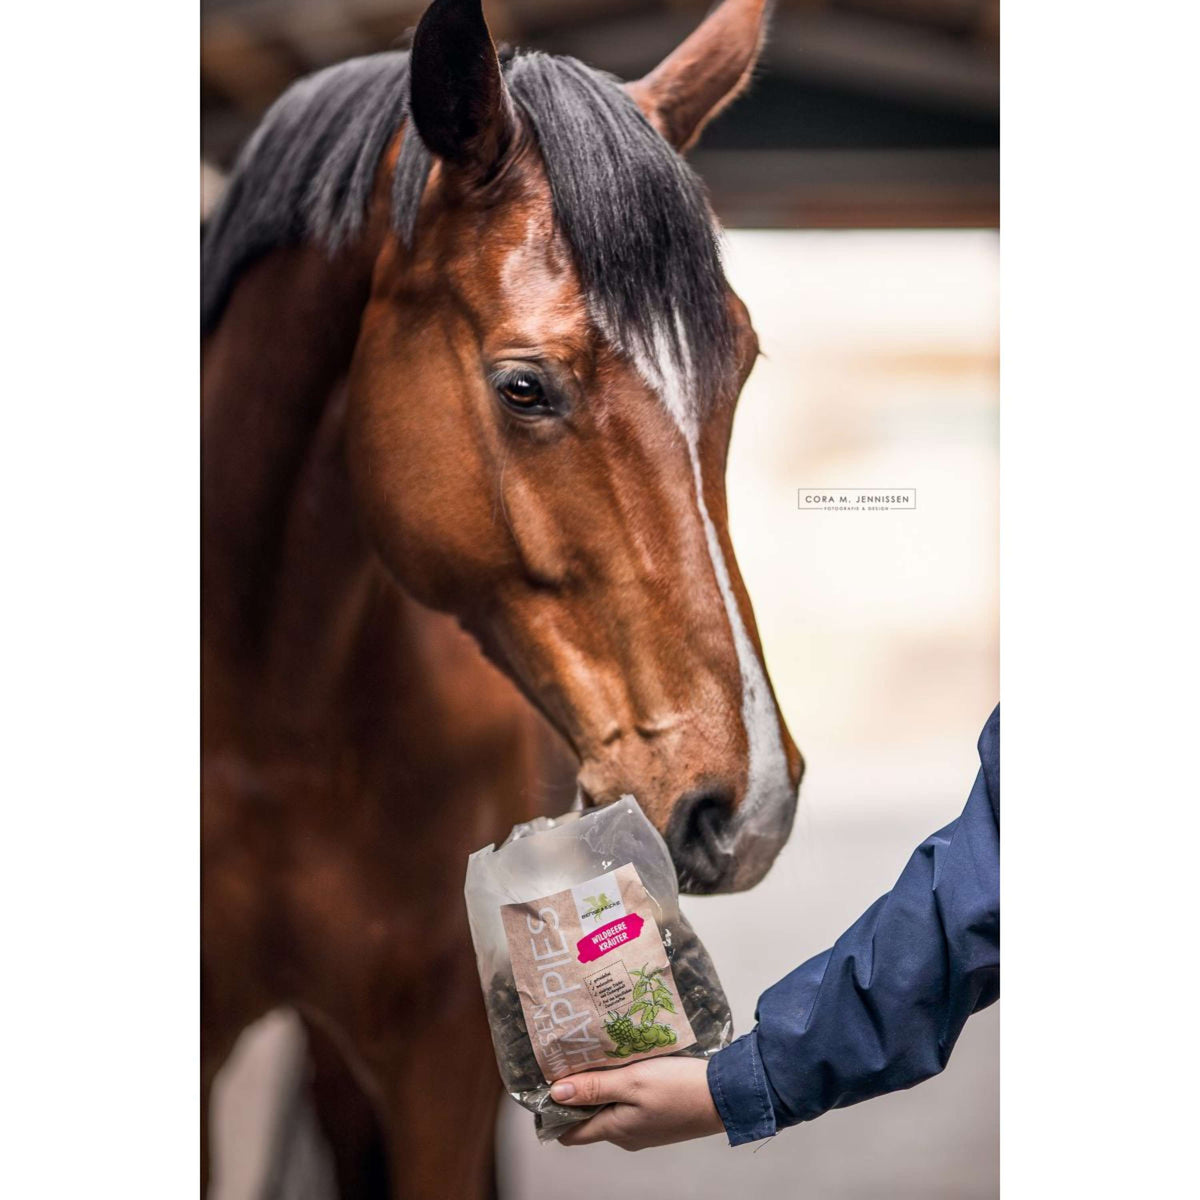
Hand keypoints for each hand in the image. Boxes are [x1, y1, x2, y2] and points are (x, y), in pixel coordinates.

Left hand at [552, 1056, 724, 1150]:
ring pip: (609, 1109)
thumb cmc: (679, 1088)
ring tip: (597, 1056)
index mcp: (615, 1129)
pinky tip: (626, 1065)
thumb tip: (556, 1093)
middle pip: (588, 1118)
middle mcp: (626, 1135)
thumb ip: (594, 1087)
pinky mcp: (659, 1117)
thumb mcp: (632, 1082)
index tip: (546, 1085)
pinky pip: (629, 1105)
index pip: (570, 1133)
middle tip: (572, 1060)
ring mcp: (644, 1128)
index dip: (554, 1113)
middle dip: (577, 1093)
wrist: (726, 1096)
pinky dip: (621, 1087)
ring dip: (601, 1087)